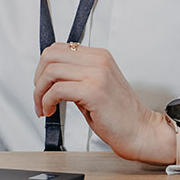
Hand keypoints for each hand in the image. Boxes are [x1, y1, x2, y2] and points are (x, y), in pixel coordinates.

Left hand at [32, 42, 175, 164]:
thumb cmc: (120, 115)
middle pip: (50, 55)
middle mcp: (99, 60)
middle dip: (38, 78)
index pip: (58, 48)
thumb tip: (50, 78)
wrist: (141, 131)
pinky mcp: (93, 91)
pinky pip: (57, 90)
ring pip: (51, 71)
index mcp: (99, 56)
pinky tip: (51, 110)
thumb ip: (77, 77)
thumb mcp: (96, 87)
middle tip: (39, 96)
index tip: (42, 85)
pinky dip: (47, 101)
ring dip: (40, 92)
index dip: (43, 67)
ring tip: (44, 106)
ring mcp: (97, 74)